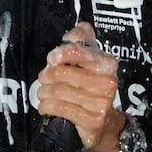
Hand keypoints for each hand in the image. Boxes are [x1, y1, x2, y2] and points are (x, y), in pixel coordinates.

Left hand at [36, 22, 125, 151]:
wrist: (104, 123)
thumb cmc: (92, 88)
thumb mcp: (91, 62)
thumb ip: (84, 41)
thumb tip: (79, 28)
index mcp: (107, 63)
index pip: (75, 51)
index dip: (57, 54)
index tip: (52, 59)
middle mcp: (107, 82)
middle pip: (60, 72)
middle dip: (46, 76)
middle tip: (45, 79)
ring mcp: (100, 102)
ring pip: (57, 91)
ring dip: (44, 92)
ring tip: (44, 93)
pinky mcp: (91, 120)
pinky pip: (59, 107)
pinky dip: (46, 106)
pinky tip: (46, 105)